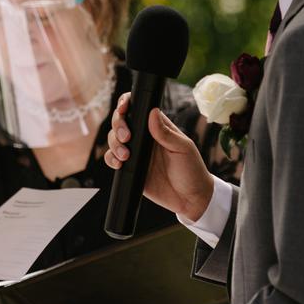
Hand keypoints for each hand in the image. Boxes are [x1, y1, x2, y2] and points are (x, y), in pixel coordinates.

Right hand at [104, 93, 214, 221]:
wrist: (190, 199)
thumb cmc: (192, 170)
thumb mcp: (183, 149)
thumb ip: (166, 133)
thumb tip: (152, 112)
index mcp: (158, 127)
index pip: (138, 109)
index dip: (126, 104)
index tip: (124, 108)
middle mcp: (144, 137)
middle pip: (121, 122)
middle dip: (118, 125)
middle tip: (126, 137)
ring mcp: (136, 153)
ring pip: (114, 139)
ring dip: (114, 144)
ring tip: (126, 155)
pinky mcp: (130, 168)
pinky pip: (113, 159)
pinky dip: (111, 159)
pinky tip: (119, 163)